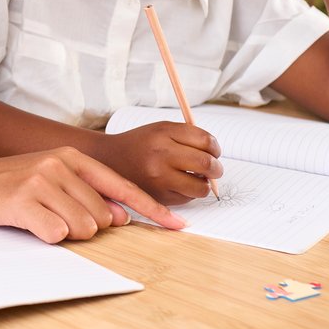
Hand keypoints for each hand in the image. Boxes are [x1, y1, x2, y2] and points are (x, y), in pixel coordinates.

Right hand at [0, 148, 185, 244]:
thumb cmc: (6, 184)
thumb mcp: (48, 180)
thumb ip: (84, 194)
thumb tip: (119, 217)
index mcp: (71, 157)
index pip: (121, 186)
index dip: (152, 210)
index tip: (178, 227)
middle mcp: (60, 164)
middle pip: (102, 217)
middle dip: (84, 228)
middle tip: (52, 217)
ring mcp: (41, 180)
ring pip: (83, 228)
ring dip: (64, 233)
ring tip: (37, 218)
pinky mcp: (23, 200)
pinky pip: (56, 234)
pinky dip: (45, 236)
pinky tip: (27, 223)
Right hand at [101, 123, 221, 205]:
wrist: (111, 159)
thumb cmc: (141, 143)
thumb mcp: (161, 129)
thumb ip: (188, 136)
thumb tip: (215, 154)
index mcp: (163, 133)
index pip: (205, 140)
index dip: (215, 147)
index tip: (214, 150)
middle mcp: (161, 155)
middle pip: (206, 164)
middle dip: (216, 168)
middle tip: (214, 169)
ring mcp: (160, 178)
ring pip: (201, 187)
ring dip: (205, 184)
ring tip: (197, 178)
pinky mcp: (159, 196)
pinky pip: (188, 198)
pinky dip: (189, 192)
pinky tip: (179, 184)